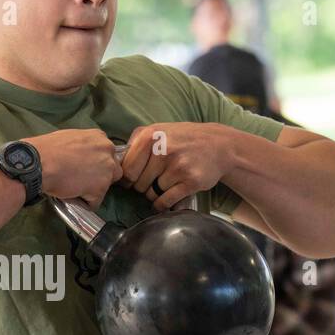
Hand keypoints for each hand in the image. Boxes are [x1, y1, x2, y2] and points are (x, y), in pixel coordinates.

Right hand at [23, 128, 123, 207]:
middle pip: (112, 169)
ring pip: (106, 186)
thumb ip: (83, 145)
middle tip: (82, 179)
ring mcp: (106, 171)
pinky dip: (85, 203)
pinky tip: (73, 197)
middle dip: (100, 176)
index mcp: (100, 137)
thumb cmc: (47, 149)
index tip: (84, 167)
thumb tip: (81, 154)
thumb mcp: (70, 137)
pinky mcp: (99, 189)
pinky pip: (95, 201)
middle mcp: (108, 152)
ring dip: (93, 189)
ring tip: (75, 189)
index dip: (95, 162)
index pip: (107, 153)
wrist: (38, 163)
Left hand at [120, 122, 235, 211]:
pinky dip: (162, 205)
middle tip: (152, 181)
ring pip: (151, 194)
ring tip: (164, 184)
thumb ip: (136, 143)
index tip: (133, 180)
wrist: (219, 144)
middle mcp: (163, 149)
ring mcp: (178, 166)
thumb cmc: (182, 139)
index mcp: (150, 136)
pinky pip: (165, 202)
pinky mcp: (190, 181)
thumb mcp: (158, 130)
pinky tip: (166, 198)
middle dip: (142, 186)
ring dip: (154, 194)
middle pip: (138, 184)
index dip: (127, 179)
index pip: (127, 169)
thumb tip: (115, 163)